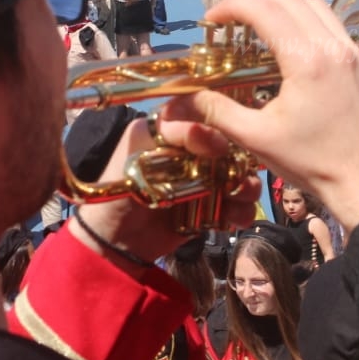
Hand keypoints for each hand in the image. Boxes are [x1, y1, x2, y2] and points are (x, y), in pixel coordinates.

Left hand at [72, 117, 260, 265]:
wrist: (112, 240)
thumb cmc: (118, 189)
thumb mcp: (138, 149)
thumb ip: (173, 134)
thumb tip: (215, 137)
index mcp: (170, 131)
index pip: (206, 119)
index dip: (219, 130)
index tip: (221, 147)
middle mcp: (190, 153)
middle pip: (230, 147)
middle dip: (241, 161)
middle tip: (241, 175)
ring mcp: (201, 181)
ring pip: (237, 175)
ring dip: (245, 186)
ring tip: (242, 197)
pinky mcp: (208, 208)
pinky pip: (234, 204)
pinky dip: (241, 211)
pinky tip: (236, 218)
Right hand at [178, 0, 358, 230]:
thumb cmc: (315, 164)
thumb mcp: (258, 139)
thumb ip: (218, 112)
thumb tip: (186, 97)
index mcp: (307, 60)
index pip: (264, 10)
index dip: (232, 6)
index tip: (212, 19)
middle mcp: (333, 47)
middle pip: (289, 0)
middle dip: (254, 1)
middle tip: (229, 19)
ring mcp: (353, 53)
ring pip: (315, 6)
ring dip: (283, 6)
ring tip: (258, 25)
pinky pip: (332, 25)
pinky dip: (306, 21)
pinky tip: (291, 45)